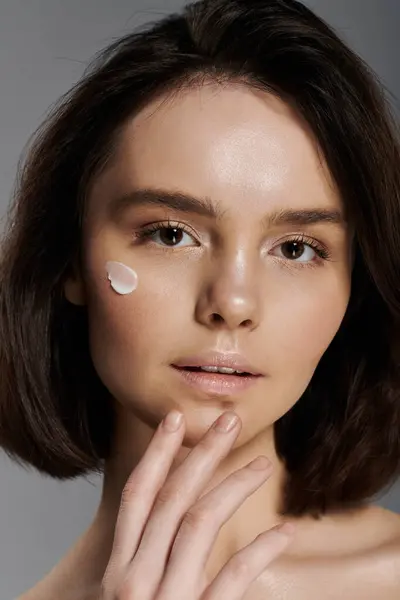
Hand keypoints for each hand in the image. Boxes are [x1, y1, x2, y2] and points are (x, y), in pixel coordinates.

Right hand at [99, 410, 294, 599]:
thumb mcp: (124, 597)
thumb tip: (167, 516)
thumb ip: (141, 558)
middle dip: (201, 455)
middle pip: (172, 500)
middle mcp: (136, 580)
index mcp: (119, 570)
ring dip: (234, 488)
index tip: (176, 420)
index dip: (157, 455)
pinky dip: (258, 555)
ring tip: (262, 465)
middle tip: (228, 422)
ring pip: (201, 526)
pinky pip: (230, 583)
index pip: (138, 497)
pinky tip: (281, 534)